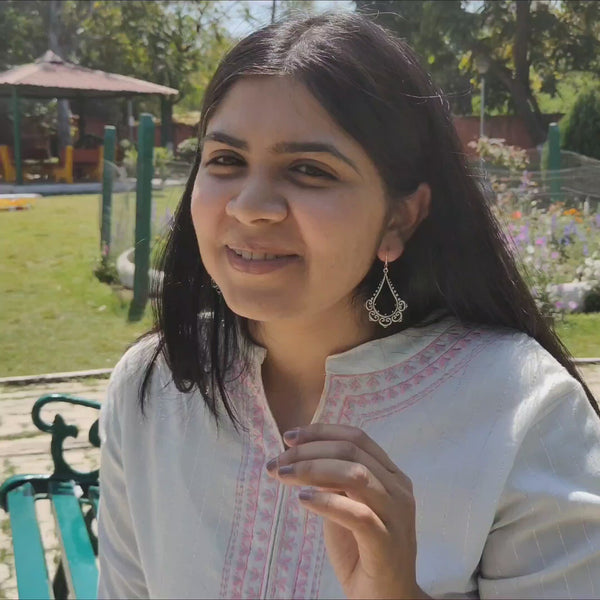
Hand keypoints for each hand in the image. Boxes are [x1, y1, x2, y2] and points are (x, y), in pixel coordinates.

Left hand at [265, 424, 429, 599]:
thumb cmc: (364, 551)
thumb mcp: (347, 507)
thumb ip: (334, 481)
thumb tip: (300, 455)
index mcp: (392, 476)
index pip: (357, 438)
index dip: (321, 432)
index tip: (289, 437)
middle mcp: (399, 489)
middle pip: (352, 452)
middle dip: (309, 451)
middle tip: (278, 461)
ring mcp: (396, 515)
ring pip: (355, 475)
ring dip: (313, 470)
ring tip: (283, 475)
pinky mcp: (387, 543)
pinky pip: (357, 514)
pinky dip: (326, 502)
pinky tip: (302, 499)